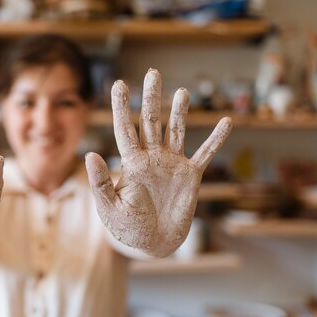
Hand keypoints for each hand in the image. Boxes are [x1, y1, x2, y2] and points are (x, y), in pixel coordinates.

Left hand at [85, 69, 231, 257]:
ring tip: (182, 92)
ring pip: (177, 131)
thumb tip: (90, 155)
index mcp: (131, 163)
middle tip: (152, 72)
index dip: (121, 106)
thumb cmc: (128, 228)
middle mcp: (152, 157)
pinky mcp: (191, 176)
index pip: (125, 128)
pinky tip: (226, 121)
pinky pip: (206, 154)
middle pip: (151, 121)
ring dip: (179, 112)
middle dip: (151, 97)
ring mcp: (172, 164)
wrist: (153, 243)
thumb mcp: (109, 208)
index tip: (118, 84)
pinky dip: (216, 139)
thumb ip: (101, 182)